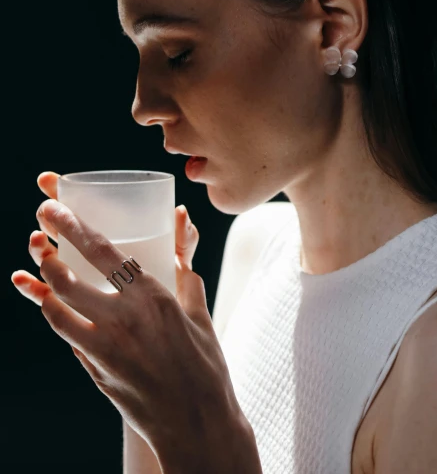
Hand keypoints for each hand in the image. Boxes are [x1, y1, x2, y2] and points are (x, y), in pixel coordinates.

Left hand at [11, 171, 252, 471]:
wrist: (196, 424)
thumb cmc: (204, 365)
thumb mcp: (198, 310)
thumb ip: (185, 266)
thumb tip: (183, 222)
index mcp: (153, 297)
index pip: (103, 252)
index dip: (73, 227)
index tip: (55, 209)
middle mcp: (124, 320)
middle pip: (69, 279)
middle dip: (46, 252)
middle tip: (36, 235)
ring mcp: (105, 349)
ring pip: (56, 310)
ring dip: (41, 285)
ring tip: (34, 266)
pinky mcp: (96, 372)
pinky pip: (67, 338)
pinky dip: (55, 316)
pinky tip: (50, 303)